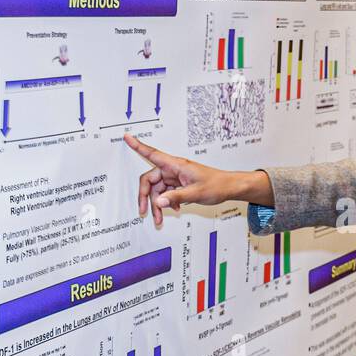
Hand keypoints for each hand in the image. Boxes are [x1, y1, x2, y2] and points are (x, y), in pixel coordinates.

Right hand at [123, 134, 271, 224]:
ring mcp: (176, 177)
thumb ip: (176, 197)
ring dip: (157, 204)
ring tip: (160, 219)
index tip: (127, 137)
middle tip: (144, 211)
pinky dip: (166, 202)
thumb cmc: (217, 185)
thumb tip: (159, 201)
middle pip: (151, 180)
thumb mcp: (196, 193)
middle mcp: (174, 169)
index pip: (153, 154)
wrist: (229, 188)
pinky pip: (166, 193)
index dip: (138, 146)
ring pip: (158, 190)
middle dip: (146, 197)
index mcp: (176, 165)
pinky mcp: (180, 184)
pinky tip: (173, 210)